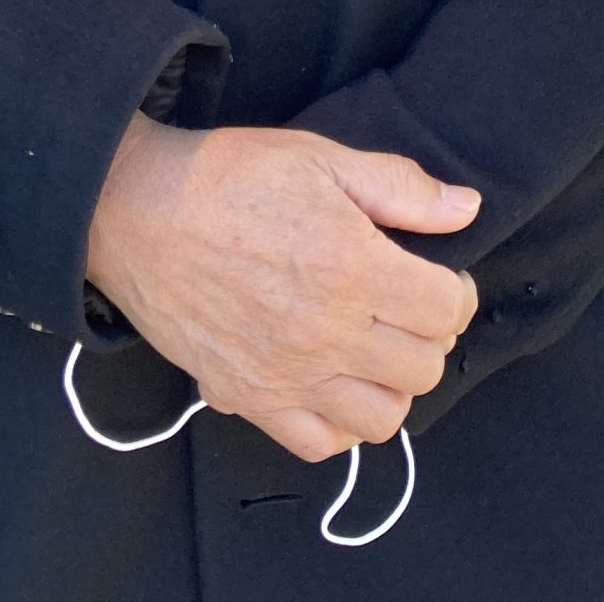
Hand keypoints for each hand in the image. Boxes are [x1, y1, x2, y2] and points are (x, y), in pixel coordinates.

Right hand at [84, 119, 480, 462]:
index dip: (457, 291)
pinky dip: (341, 423)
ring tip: (376, 346)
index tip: (440, 276)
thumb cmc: (230, 176)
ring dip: (393, 384)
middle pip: (423, 368)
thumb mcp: (322, 159)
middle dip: (430, 335)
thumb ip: (401, 188)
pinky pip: (320, 444)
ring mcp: (286, 377)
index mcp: (352, 268)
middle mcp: (326, 335)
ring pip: (383, 419)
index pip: (446, 310)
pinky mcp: (248, 399)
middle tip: (408, 305)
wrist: (135, 210)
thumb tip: (467, 208)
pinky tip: (335, 382)